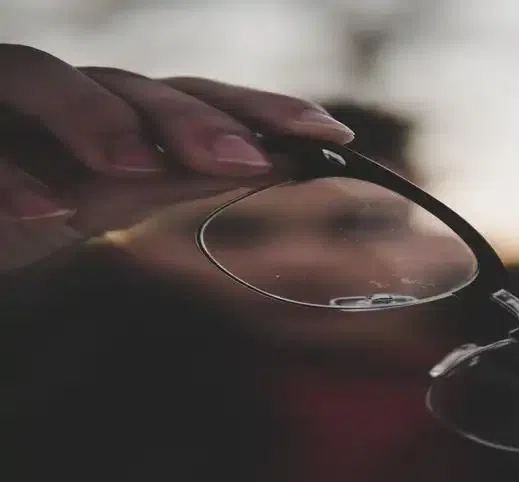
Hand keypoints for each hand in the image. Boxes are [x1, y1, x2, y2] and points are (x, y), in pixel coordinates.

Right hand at [0, 44, 354, 268]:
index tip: (328, 132)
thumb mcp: (114, 193)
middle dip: (190, 119)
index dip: (259, 108)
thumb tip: (271, 162)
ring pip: (41, 78)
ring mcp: (5, 106)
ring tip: (135, 167)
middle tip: (244, 158)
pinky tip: (49, 209)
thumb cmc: (37, 194)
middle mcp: (68, 94)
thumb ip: (179, 174)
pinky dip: (10, 175)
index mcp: (119, 111)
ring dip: (95, 119)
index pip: (196, 98)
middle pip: (132, 86)